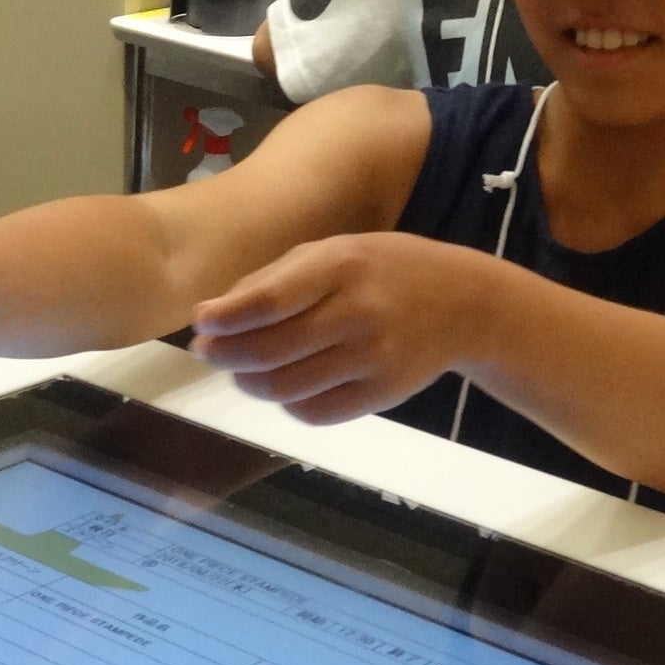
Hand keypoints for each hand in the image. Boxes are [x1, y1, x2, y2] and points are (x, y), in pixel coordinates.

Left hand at [189, 233, 487, 424]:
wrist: (463, 303)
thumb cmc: (381, 270)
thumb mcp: (334, 251)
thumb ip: (274, 279)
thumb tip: (212, 315)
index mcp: (342, 266)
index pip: (271, 300)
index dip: (227, 317)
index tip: (201, 323)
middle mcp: (358, 313)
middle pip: (270, 351)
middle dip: (226, 355)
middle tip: (208, 351)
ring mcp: (373, 358)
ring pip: (286, 389)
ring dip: (249, 382)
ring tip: (240, 369)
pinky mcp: (383, 394)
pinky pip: (314, 413)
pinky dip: (286, 404)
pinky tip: (283, 386)